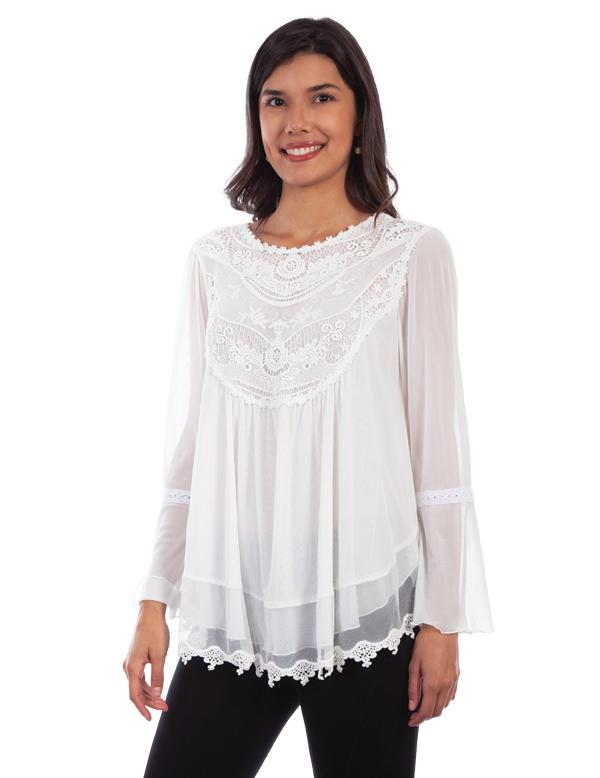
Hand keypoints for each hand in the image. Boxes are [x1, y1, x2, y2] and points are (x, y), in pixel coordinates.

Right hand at [123, 601, 170, 720]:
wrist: (150, 614)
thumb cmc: (155, 631)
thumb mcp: (160, 655)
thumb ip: (158, 676)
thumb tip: (155, 694)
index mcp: (132, 667)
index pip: (134, 695)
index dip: (142, 708)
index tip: (150, 718)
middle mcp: (128, 667)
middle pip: (137, 691)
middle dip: (150, 702)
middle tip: (165, 707)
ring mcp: (131, 663)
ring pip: (139, 685)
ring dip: (150, 694)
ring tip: (163, 700)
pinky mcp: (135, 659)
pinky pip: (140, 677)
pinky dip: (148, 685)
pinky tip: (157, 689)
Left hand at [407, 624, 459, 726]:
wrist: (442, 629)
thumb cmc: (425, 644)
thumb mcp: (413, 665)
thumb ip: (413, 688)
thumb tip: (412, 706)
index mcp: (433, 684)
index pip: (426, 711)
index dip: (418, 719)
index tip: (411, 721)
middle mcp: (446, 685)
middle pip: (437, 711)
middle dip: (425, 716)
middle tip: (415, 714)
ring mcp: (453, 681)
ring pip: (445, 705)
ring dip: (434, 709)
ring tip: (423, 704)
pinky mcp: (457, 676)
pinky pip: (451, 695)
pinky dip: (443, 700)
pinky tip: (435, 695)